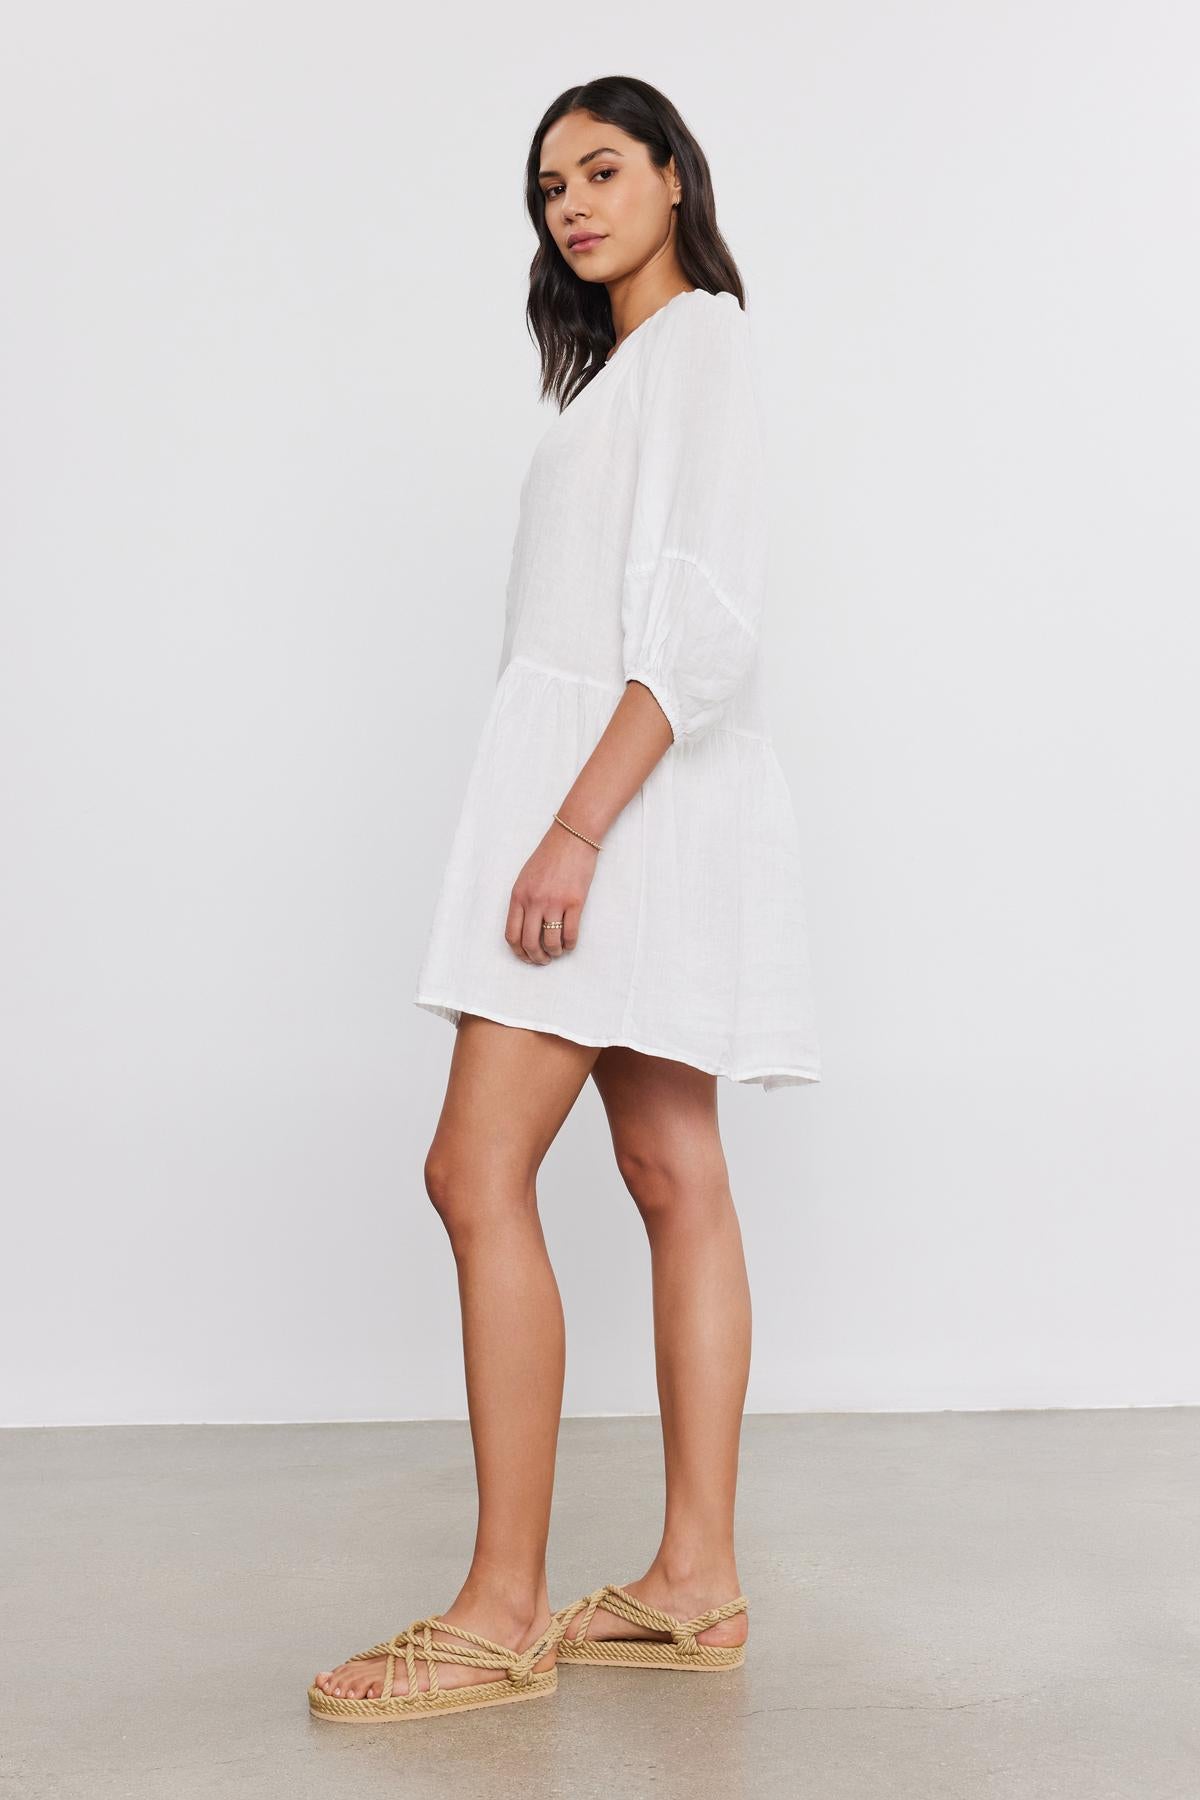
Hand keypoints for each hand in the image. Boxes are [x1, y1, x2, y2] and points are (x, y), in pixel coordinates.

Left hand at [505, 821, 598, 963]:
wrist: (572, 837)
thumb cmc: (550, 856)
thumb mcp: (526, 878)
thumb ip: (523, 901)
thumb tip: (526, 928)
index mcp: (518, 896)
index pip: (511, 934)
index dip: (518, 952)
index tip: (526, 957)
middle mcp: (533, 901)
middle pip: (529, 943)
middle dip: (536, 958)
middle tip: (543, 960)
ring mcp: (554, 902)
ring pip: (550, 942)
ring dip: (554, 953)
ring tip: (557, 952)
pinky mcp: (575, 902)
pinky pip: (571, 934)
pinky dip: (570, 944)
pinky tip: (570, 943)